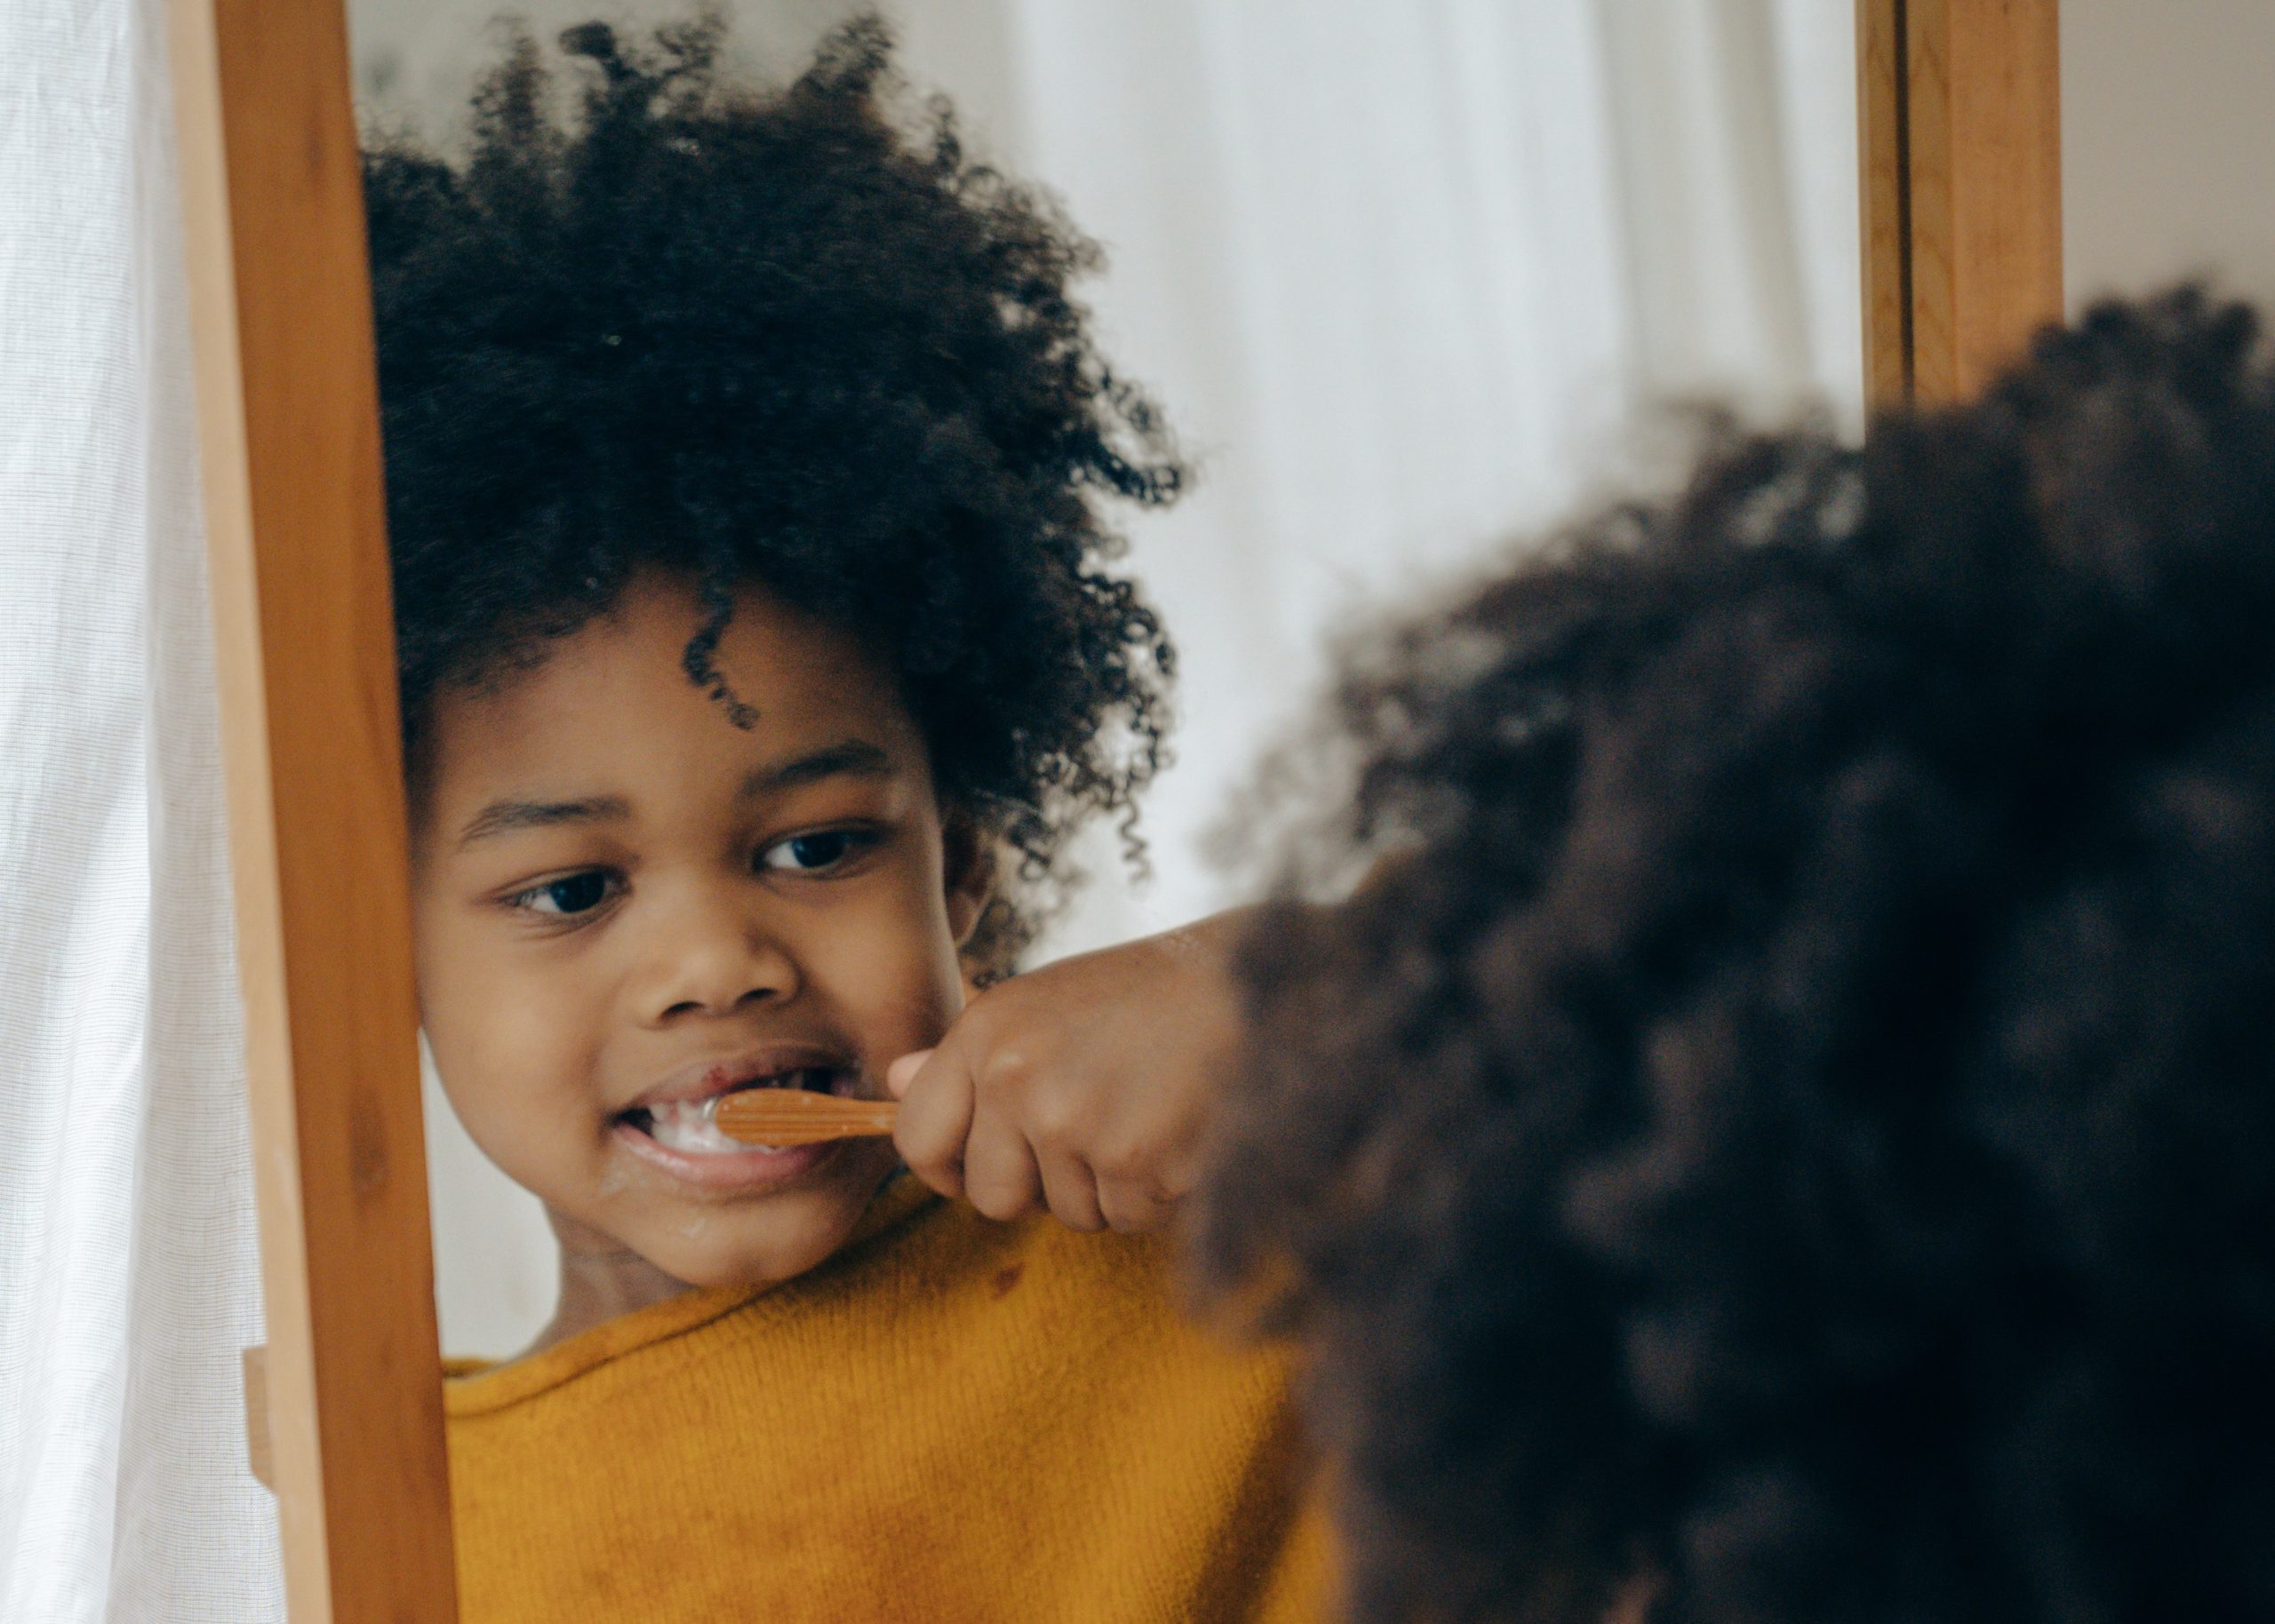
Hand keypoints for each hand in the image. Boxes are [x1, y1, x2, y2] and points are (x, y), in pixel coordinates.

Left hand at [888, 910, 1252, 1231]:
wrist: (1257, 982)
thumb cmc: (1153, 995)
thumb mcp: (1047, 1003)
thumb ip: (971, 1053)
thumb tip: (895, 1081)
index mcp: (986, 1032)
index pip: (917, 1138)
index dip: (949, 1167)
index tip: (984, 1165)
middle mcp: (1015, 1076)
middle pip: (991, 1197)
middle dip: (1041, 1187)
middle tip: (1097, 1131)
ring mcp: (1072, 1121)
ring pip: (1070, 1214)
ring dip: (1111, 1188)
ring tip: (1150, 1114)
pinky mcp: (1132, 1161)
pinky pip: (1128, 1220)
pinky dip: (1159, 1195)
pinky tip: (1183, 1132)